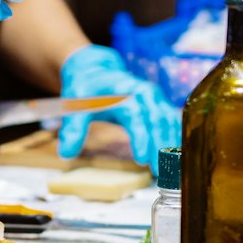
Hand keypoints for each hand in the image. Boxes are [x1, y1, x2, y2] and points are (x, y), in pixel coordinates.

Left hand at [57, 45, 179, 165]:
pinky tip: (177, 158)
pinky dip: (175, 139)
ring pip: (168, 121)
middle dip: (159, 146)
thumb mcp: (75, 105)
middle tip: (160, 172)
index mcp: (122, 90)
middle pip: (156, 119)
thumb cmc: (87, 89)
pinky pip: (171, 122)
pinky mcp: (159, 105)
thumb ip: (73, 128)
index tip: (142, 158)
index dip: (140, 136)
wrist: (97, 71)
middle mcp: (143, 92)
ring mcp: (154, 98)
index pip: (135, 115)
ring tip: (172, 170)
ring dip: (170, 145)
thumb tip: (66, 153)